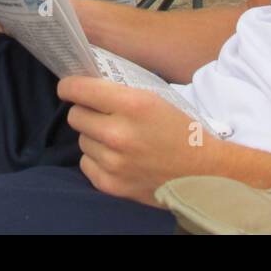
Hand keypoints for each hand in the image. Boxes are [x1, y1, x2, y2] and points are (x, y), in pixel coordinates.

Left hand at [58, 77, 217, 206]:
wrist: (202, 172)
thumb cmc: (179, 129)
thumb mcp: (153, 97)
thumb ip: (117, 91)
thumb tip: (83, 85)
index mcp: (132, 104)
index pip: (79, 90)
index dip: (69, 87)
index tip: (67, 88)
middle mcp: (119, 133)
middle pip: (75, 116)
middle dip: (85, 112)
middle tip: (101, 115)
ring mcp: (114, 162)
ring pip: (81, 140)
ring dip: (93, 137)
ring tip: (117, 139)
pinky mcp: (111, 184)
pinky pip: (86, 163)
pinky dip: (96, 159)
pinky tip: (116, 157)